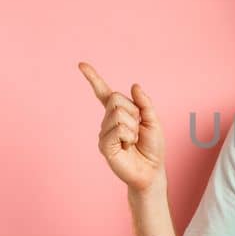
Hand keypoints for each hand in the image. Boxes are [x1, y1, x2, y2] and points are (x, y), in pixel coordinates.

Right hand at [79, 61, 165, 190]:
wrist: (151, 171)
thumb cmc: (152, 147)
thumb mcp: (153, 120)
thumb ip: (144, 103)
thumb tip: (134, 85)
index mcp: (119, 112)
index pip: (103, 93)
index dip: (93, 78)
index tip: (81, 65)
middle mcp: (108, 120)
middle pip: (115, 98)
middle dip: (133, 112)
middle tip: (137, 129)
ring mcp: (104, 132)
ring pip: (118, 113)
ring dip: (133, 127)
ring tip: (133, 141)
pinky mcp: (104, 145)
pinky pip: (117, 129)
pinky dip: (128, 136)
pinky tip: (127, 147)